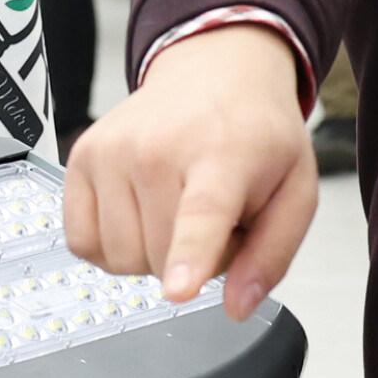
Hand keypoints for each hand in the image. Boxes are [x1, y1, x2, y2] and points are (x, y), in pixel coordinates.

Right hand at [65, 24, 314, 318]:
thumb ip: (271, 256)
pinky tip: (139, 213)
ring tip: (177, 209)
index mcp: (224, 153)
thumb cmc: (255, 134)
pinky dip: (112, 245)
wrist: (214, 70)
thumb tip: (236, 307)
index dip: (190, 257)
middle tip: (214, 218)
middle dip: (192, 260)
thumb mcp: (295, 191)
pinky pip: (82, 244)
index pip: (202, 213)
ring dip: (151, 252)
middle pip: (158, 257)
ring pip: (120, 259)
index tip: (179, 289)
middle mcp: (157, 146)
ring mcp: (112, 150)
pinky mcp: (82, 157)